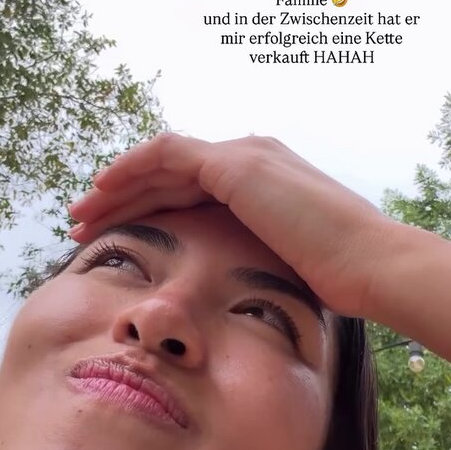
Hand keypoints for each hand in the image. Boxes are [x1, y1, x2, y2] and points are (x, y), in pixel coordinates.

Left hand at [66, 133, 395, 318]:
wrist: (371, 265)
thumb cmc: (341, 279)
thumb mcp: (289, 265)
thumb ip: (259, 261)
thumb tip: (237, 294)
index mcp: (263, 181)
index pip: (190, 187)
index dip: (149, 207)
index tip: (118, 234)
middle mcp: (251, 156)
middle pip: (168, 173)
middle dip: (122, 196)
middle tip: (82, 223)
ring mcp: (243, 156)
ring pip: (159, 163)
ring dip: (115, 186)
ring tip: (79, 216)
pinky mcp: (235, 164)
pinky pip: (165, 155)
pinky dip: (130, 169)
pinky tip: (101, 191)